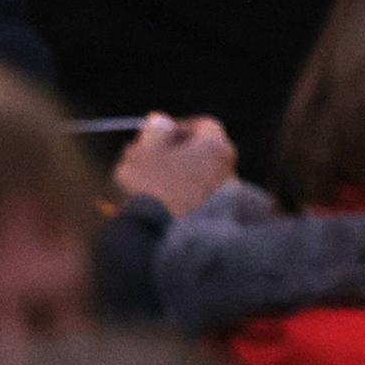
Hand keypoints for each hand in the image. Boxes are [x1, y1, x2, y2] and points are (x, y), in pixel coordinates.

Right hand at [113, 113, 234, 214]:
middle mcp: (228, 169)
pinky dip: (173, 197)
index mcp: (217, 147)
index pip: (202, 125)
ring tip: (136, 183)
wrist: (169, 244)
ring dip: (167, 175)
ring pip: (192, 177)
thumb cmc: (154, 191)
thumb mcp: (144, 155)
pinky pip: (192, 200)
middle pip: (198, 151)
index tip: (153, 133)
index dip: (175, 126)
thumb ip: (152, 133)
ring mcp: (224, 197)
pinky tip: (149, 203)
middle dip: (167, 152)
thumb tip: (159, 119)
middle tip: (140, 157)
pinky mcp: (215, 218)